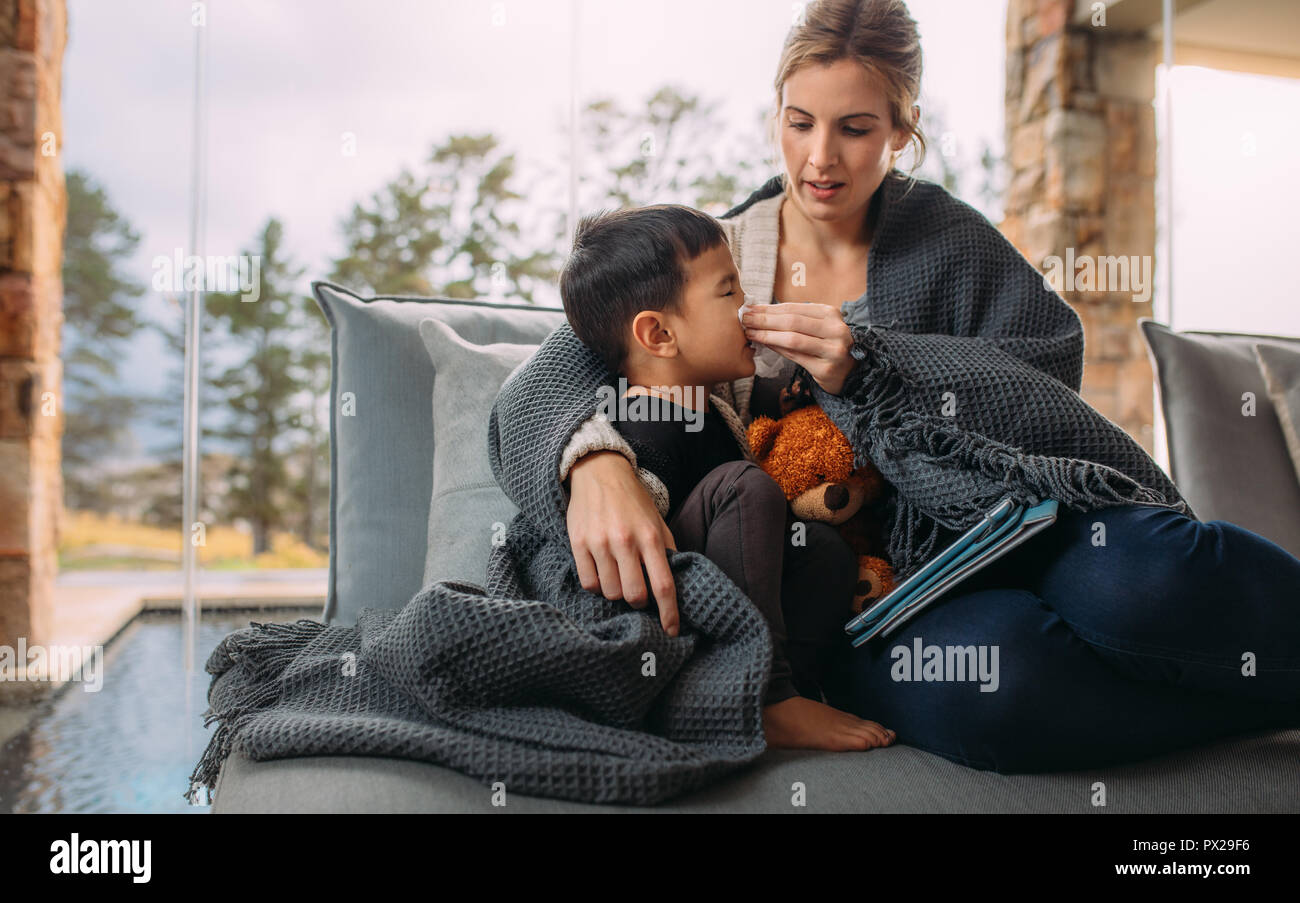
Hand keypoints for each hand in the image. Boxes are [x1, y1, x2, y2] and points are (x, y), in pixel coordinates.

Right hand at [565, 450, 679, 636]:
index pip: (664, 585)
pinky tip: (602, 572)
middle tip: (637, 593)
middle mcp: (625, 541)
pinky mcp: (578, 543)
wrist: (599, 472)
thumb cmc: (633, 500)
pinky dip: (597, 585)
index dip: (669, 613)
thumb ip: (667, 550)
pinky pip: (589, 583)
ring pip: (610, 593)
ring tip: (618, 577)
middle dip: (638, 602)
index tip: (672, 631)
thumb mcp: (657, 520)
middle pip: (634, 595)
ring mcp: (600, 543)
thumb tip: (677, 583)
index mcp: (650, 537)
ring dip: (616, 592)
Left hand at [742, 302, 856, 395]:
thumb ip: (796, 318)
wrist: (851, 372)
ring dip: (767, 335)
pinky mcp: (826, 369)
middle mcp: (835, 330)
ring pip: (792, 339)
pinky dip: (777, 349)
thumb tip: (761, 312)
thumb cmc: (828, 345)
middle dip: (764, 320)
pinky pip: (796, 357)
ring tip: (749, 332)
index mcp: (831, 314)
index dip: (769, 308)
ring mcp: (832, 350)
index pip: (794, 308)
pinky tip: (764, 344)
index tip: (750, 308)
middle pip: (792, 322)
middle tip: (744, 318)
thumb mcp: (819, 326)